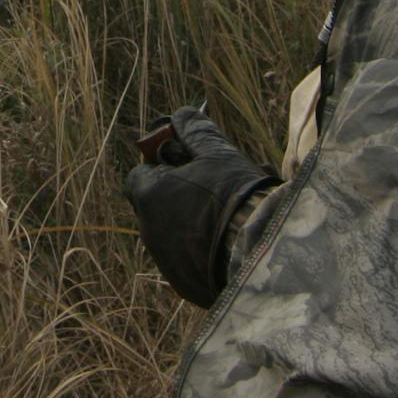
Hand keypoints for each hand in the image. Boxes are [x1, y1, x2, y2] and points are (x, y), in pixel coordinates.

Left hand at [125, 108, 275, 307]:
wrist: (258, 253)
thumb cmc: (234, 196)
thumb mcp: (217, 154)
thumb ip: (195, 132)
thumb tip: (182, 113)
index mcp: (149, 196)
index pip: (138, 175)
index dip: (160, 165)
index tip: (184, 161)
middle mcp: (149, 231)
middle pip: (157, 205)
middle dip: (179, 193)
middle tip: (212, 187)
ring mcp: (165, 261)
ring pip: (173, 233)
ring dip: (191, 222)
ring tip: (228, 215)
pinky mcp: (184, 283)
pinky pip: (188, 261)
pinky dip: (201, 250)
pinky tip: (229, 243)